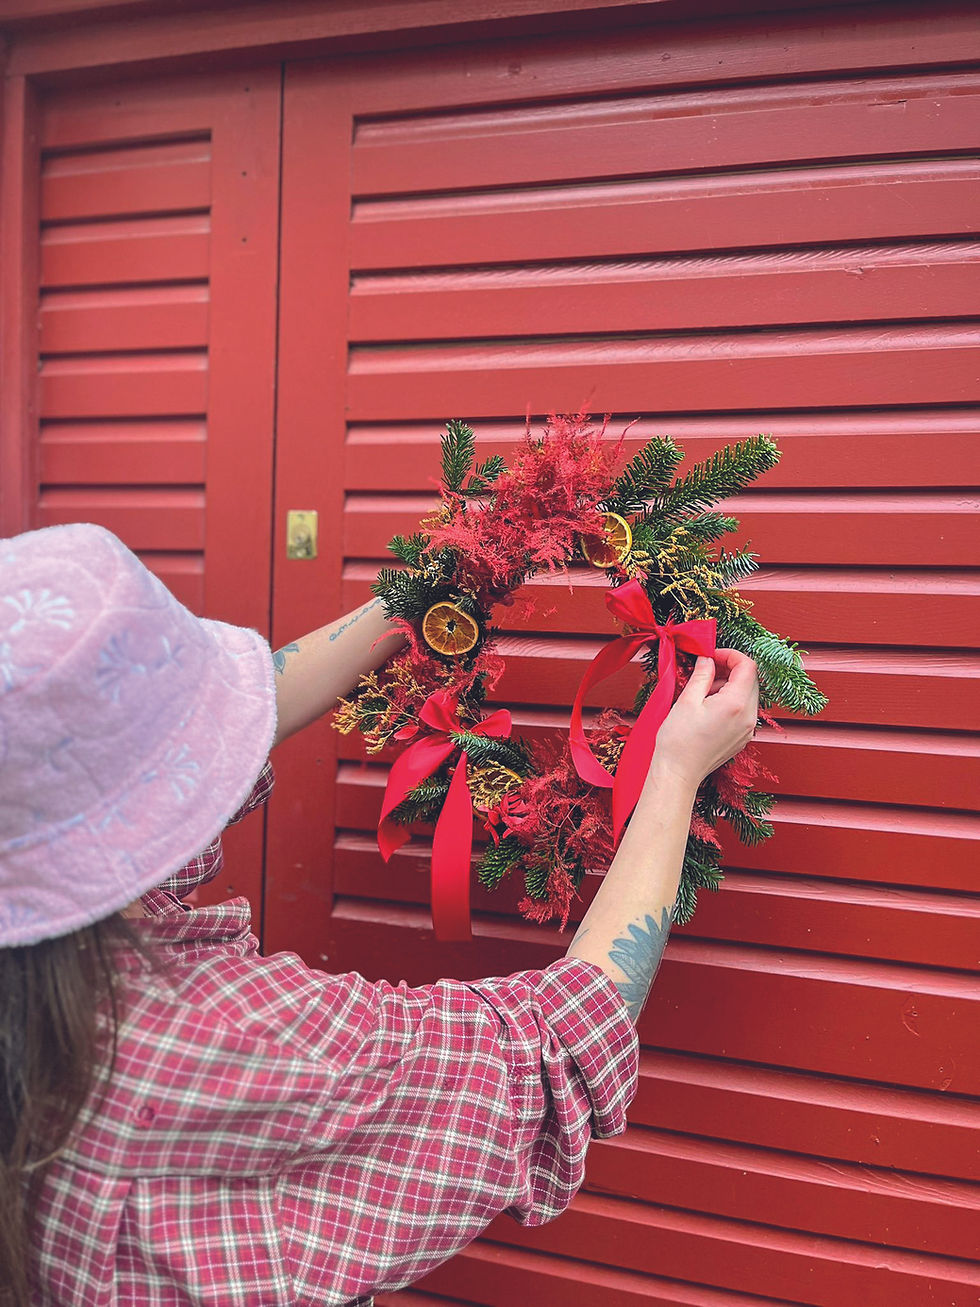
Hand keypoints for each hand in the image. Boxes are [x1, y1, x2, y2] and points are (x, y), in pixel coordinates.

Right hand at [648, 649, 759, 792]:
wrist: (678, 773)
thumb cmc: (678, 741)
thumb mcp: (687, 700)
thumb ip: (702, 675)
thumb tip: (707, 659)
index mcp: (736, 704)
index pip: (747, 666)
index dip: (730, 655)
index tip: (711, 655)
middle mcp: (748, 717)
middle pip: (750, 680)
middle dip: (729, 669)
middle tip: (705, 670)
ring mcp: (747, 729)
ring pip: (747, 695)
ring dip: (729, 685)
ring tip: (703, 692)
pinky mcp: (742, 738)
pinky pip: (743, 711)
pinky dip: (730, 701)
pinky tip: (709, 707)